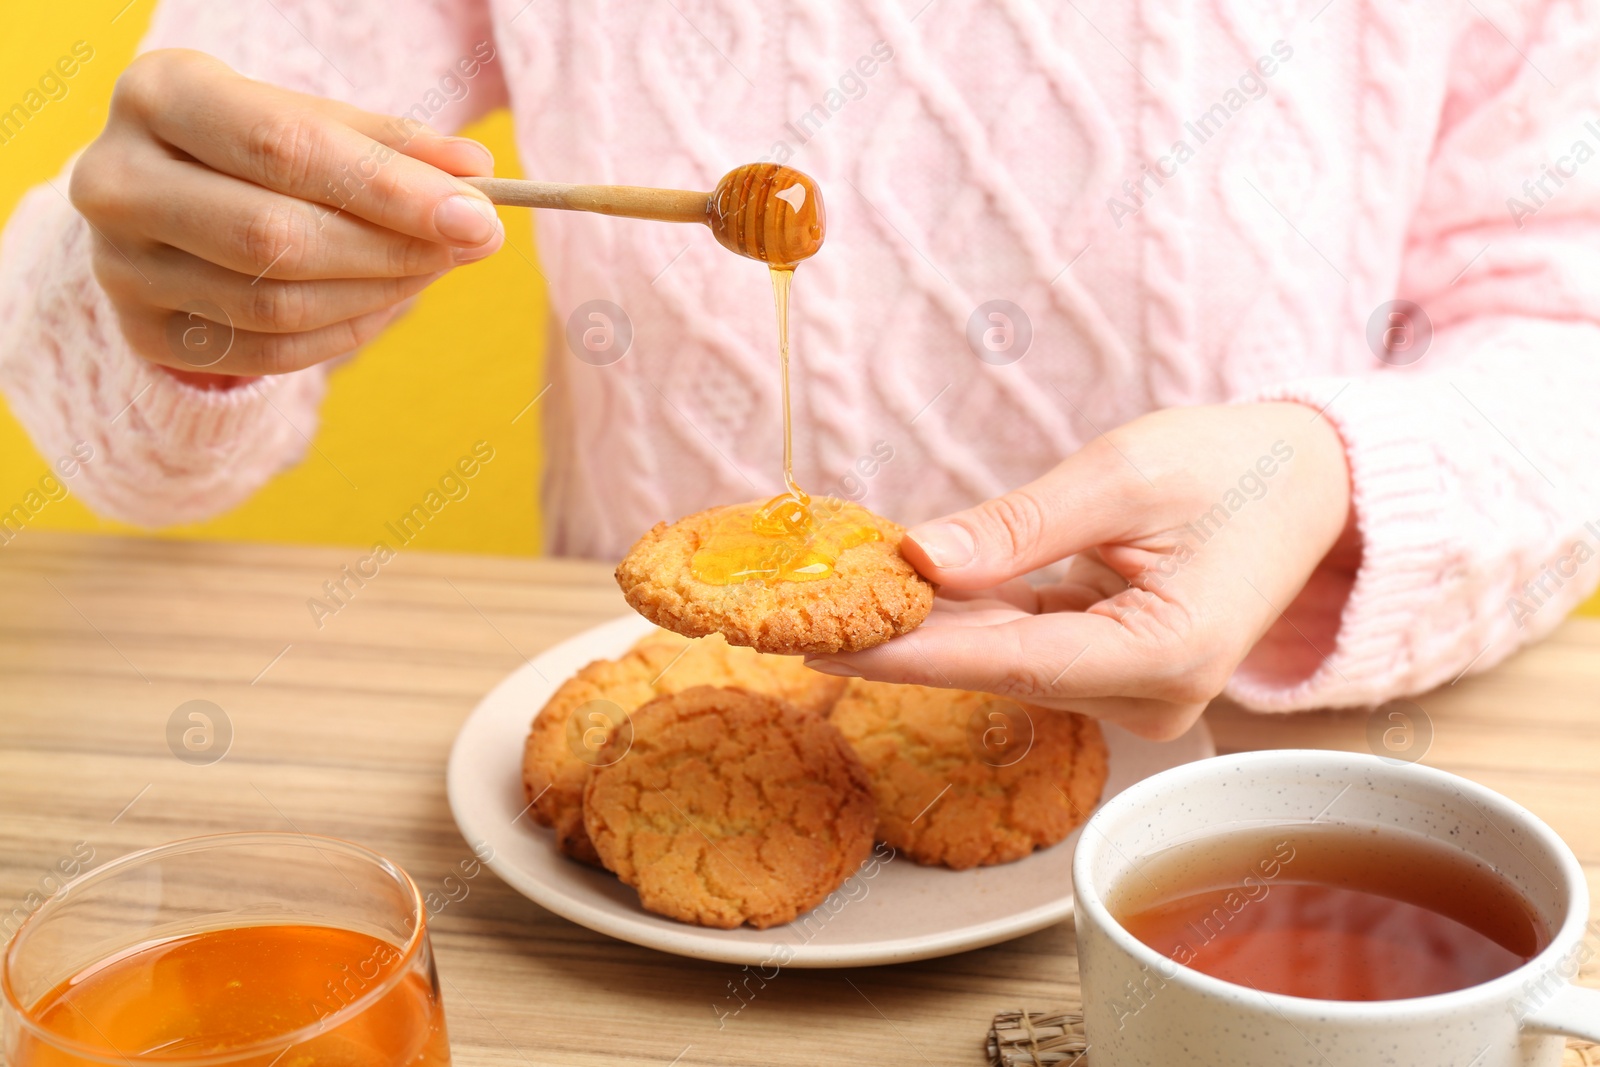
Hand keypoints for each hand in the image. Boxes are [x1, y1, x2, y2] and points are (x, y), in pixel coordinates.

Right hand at [70, 49, 503, 378]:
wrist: (160, 198)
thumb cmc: (250, 149)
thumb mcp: (312, 123)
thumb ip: (390, 146)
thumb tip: (475, 174)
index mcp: (159, 95)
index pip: (285, 148)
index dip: (390, 187)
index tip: (476, 213)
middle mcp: (118, 179)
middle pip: (277, 236)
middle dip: (393, 246)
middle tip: (473, 242)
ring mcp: (121, 266)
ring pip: (277, 303)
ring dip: (380, 291)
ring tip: (435, 265)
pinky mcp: (145, 332)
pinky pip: (270, 352)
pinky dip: (348, 331)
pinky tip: (389, 301)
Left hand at [806, 403, 1356, 739]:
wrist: (1313, 486)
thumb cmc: (1236, 467)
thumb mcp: (1125, 474)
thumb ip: (1020, 525)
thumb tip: (920, 559)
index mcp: (1167, 652)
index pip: (1010, 661)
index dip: (910, 651)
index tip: (824, 644)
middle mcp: (1151, 695)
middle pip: (998, 667)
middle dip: (900, 635)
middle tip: (803, 615)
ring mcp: (1137, 693)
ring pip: (1005, 658)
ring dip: (928, 622)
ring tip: (835, 594)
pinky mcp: (1118, 673)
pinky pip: (1028, 645)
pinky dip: (970, 616)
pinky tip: (901, 592)